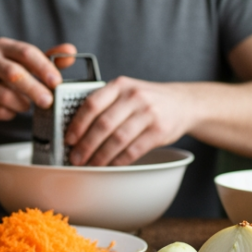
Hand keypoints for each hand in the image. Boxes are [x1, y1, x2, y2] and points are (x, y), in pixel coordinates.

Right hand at [0, 39, 75, 119]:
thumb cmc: (4, 74)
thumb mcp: (25, 63)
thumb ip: (49, 58)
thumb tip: (70, 51)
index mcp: (3, 46)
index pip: (26, 52)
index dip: (43, 67)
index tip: (57, 82)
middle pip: (14, 73)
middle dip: (34, 89)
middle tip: (48, 101)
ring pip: (3, 94)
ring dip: (20, 104)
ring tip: (27, 106)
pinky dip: (8, 113)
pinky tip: (10, 110)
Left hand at [63, 77, 195, 165]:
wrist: (182, 103)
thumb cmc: (146, 99)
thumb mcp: (125, 91)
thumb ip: (104, 103)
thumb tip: (76, 129)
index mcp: (119, 85)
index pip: (92, 104)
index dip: (77, 124)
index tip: (68, 139)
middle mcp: (134, 97)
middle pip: (103, 124)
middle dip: (86, 145)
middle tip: (75, 158)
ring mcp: (148, 113)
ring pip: (118, 139)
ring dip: (100, 156)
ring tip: (90, 164)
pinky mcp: (159, 131)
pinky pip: (134, 149)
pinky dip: (118, 160)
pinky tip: (110, 165)